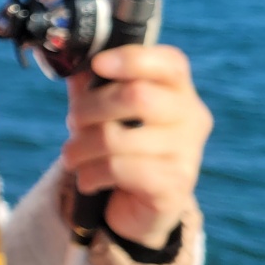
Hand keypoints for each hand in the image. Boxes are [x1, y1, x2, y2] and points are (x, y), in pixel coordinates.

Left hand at [60, 46, 212, 249]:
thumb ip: (93, 83)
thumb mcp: (104, 110)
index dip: (130, 58)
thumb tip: (72, 62)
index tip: (97, 64)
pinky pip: (119, 169)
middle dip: (88, 108)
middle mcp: (191, 118)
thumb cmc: (119, 146)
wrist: (137, 206)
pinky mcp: (174, 186)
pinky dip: (90, 174)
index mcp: (178, 90)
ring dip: (80, 147)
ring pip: (117, 138)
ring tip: (72, 155)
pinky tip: (88, 180)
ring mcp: (187, 153)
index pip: (169, 63)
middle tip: (72, 122)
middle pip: (136, 96)